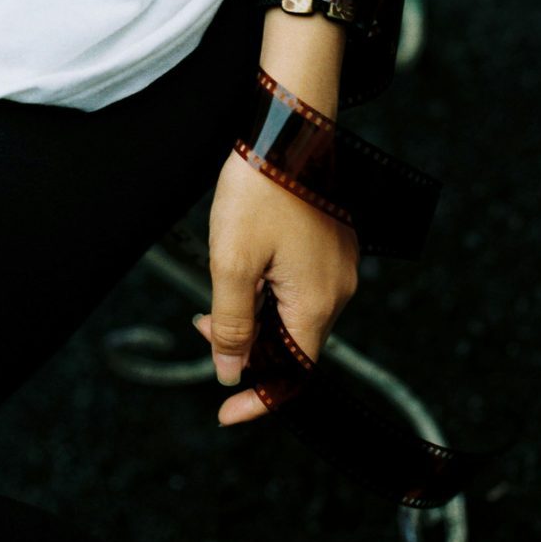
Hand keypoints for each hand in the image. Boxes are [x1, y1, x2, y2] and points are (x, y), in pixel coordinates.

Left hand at [193, 148, 359, 425]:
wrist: (288, 129)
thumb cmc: (261, 189)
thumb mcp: (232, 262)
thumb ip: (231, 324)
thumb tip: (228, 370)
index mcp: (317, 301)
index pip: (293, 374)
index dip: (260, 400)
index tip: (226, 413)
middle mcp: (338, 289)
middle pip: (293, 344)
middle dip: (246, 348)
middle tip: (202, 329)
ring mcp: (338, 265)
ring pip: (294, 314)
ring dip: (253, 317)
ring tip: (214, 298)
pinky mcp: (331, 245)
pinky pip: (301, 287)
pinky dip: (268, 293)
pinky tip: (242, 274)